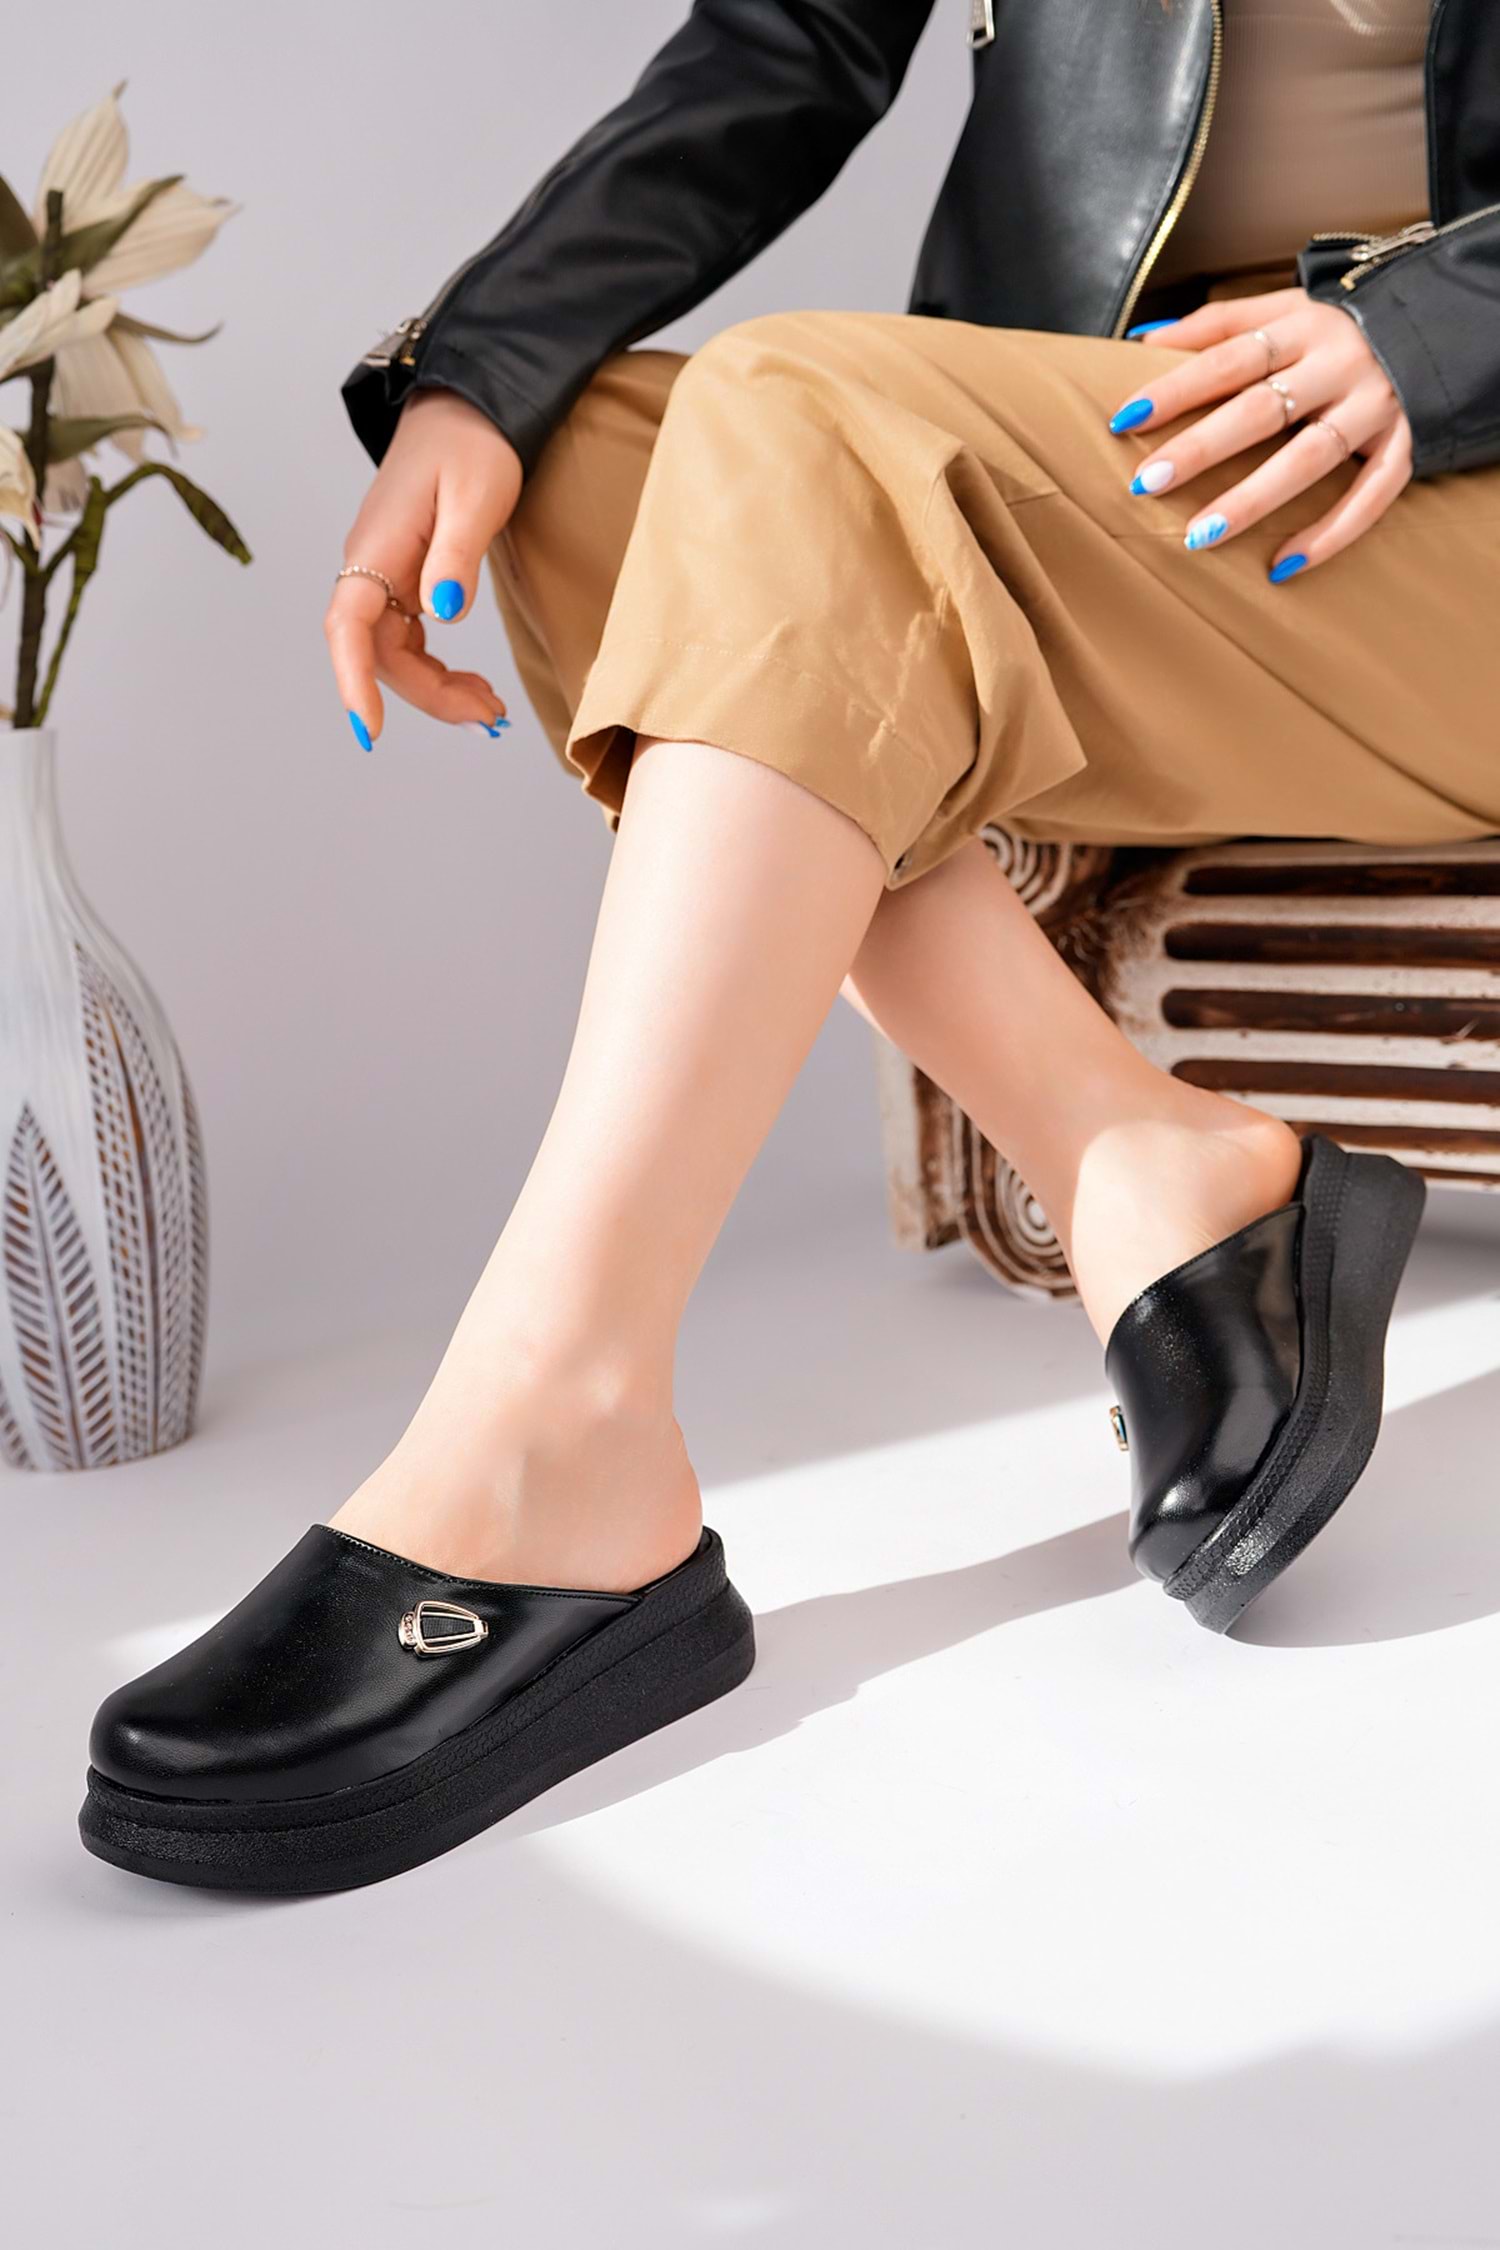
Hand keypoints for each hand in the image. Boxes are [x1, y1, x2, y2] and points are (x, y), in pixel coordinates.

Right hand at [324, 389, 523, 747]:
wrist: (468, 408)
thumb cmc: (472, 444)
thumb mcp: (476, 496)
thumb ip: (459, 556)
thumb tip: (442, 611)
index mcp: (377, 546)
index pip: (348, 626)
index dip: (353, 681)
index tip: (369, 730)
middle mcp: (370, 565)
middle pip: (377, 653)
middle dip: (427, 695)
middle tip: (487, 715)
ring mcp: (385, 575)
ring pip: (394, 654)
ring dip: (436, 689)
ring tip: (489, 708)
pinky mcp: (404, 579)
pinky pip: (409, 639)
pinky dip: (438, 670)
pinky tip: (472, 685)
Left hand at [1109, 287, 1412, 581]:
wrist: (1440, 325)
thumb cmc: (1339, 329)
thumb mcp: (1285, 310)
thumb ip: (1218, 324)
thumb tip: (1143, 338)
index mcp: (1303, 327)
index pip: (1229, 357)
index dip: (1177, 388)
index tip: (1125, 419)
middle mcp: (1340, 365)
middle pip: (1262, 409)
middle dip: (1201, 447)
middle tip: (1147, 482)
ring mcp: (1376, 407)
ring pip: (1309, 459)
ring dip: (1251, 500)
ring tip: (1198, 536)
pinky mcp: (1407, 445)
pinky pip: (1370, 497)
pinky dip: (1329, 535)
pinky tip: (1282, 567)